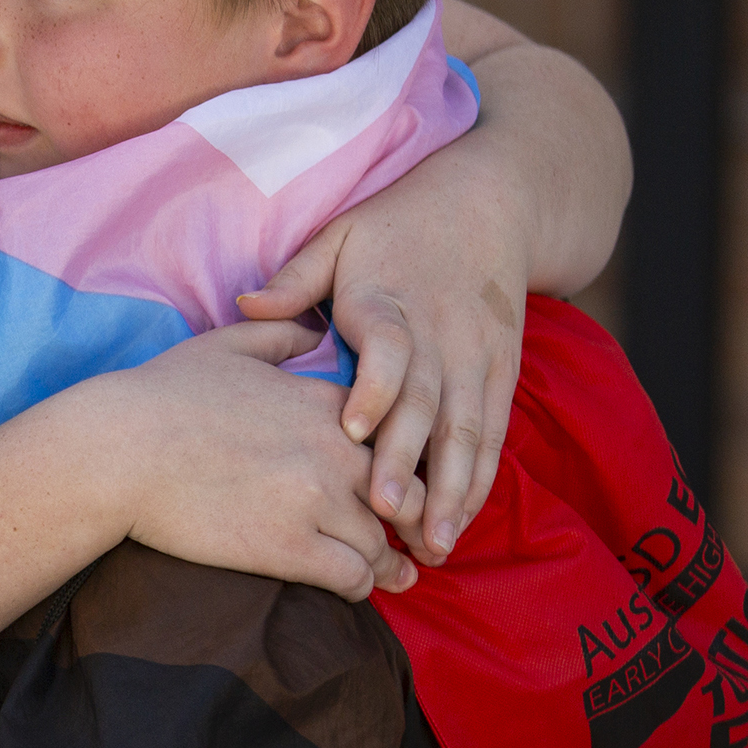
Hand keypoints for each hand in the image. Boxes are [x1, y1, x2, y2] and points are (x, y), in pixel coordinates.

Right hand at [73, 319, 413, 601]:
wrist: (118, 450)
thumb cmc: (161, 395)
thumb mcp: (226, 344)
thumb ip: (281, 333)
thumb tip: (313, 330)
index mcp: (323, 402)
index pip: (396, 438)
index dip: (403, 465)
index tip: (400, 485)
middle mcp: (333, 450)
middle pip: (409, 495)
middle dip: (415, 521)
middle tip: (417, 540)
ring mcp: (314, 502)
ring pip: (384, 545)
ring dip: (388, 562)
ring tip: (394, 575)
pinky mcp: (289, 548)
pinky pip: (354, 578)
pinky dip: (359, 586)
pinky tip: (350, 588)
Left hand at [239, 143, 528, 564]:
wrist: (492, 204)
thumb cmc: (400, 224)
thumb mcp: (342, 234)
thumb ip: (297, 276)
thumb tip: (246, 304)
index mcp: (392, 302)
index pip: (388, 349)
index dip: (373, 389)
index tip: (350, 430)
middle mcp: (439, 336)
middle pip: (428, 405)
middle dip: (409, 462)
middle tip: (386, 514)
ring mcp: (477, 359)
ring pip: (468, 431)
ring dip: (452, 489)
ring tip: (433, 543)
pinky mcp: (502, 374)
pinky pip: (493, 434)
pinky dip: (481, 478)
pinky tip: (463, 520)